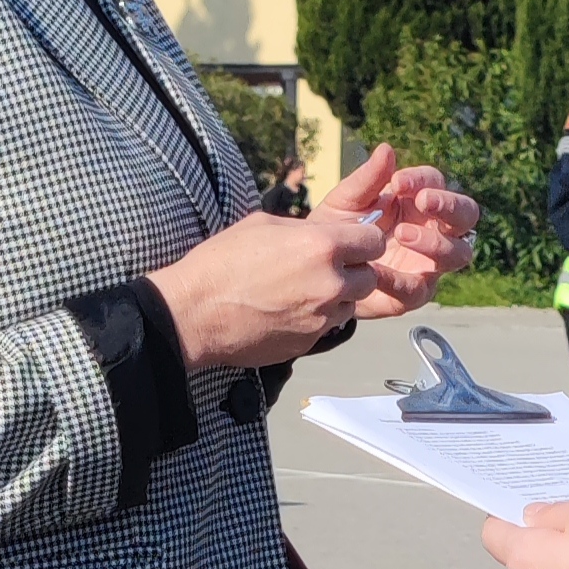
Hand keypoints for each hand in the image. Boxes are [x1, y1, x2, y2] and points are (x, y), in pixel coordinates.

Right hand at [149, 210, 383, 371]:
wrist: (194, 313)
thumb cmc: (221, 263)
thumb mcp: (263, 225)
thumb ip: (305, 229)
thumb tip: (326, 233)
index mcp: (321, 247)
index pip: (374, 242)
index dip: (364, 242)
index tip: (351, 244)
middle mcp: (330, 284)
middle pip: (370, 277)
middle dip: (354, 271)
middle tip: (327, 268)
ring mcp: (321, 318)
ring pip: (351, 305)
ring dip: (338, 297)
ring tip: (303, 290)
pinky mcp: (309, 342)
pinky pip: (327, 326)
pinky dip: (317, 318)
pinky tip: (288, 310)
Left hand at [322, 143, 478, 317]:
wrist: (317, 269)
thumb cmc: (339, 227)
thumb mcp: (346, 200)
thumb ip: (366, 179)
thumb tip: (386, 150)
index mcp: (419, 201)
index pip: (436, 183)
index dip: (423, 180)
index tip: (397, 182)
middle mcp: (434, 229)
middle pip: (466, 216)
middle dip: (451, 206)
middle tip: (424, 201)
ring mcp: (429, 263)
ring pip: (459, 254)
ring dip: (436, 243)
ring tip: (403, 233)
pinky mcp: (415, 293)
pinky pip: (419, 289)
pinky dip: (399, 280)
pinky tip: (376, 271)